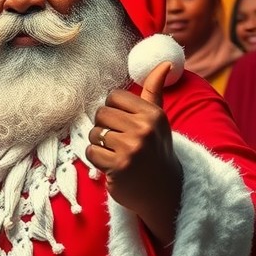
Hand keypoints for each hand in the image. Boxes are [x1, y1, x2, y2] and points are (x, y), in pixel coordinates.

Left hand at [86, 62, 181, 246]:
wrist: (163, 192)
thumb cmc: (156, 152)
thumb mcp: (158, 121)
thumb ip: (155, 91)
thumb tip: (164, 63)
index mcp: (153, 114)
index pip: (114, 97)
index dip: (113, 111)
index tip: (123, 126)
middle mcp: (144, 128)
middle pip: (101, 114)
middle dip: (104, 128)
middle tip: (118, 143)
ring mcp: (132, 147)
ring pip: (94, 133)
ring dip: (99, 145)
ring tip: (117, 155)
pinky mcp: (119, 166)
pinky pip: (90, 152)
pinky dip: (96, 160)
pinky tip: (112, 166)